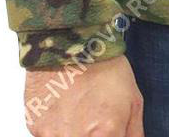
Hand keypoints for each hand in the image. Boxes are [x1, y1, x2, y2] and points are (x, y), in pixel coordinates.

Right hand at [24, 54, 143, 136]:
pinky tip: (64, 108)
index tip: (109, 131)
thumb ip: (134, 133)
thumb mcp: (133, 100)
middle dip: (92, 135)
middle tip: (94, 119)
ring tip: (78, 111)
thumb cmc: (105, 67)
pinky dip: (57, 128)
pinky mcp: (35, 128)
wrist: (72, 40)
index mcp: (106, 134)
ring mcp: (53, 135)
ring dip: (73, 132)